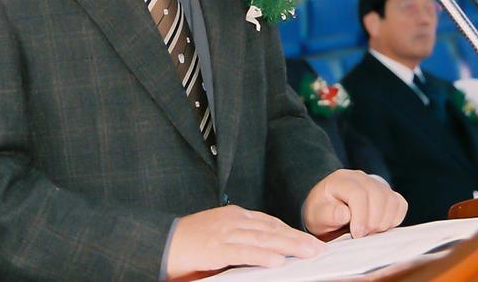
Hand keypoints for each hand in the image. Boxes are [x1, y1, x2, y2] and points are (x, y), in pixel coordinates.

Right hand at [165, 205, 322, 278]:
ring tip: (308, 253)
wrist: (159, 242)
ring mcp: (224, 233)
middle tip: (318, 248)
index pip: (269, 222)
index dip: (290, 231)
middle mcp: (232, 221)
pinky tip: (277, 261)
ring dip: (288, 246)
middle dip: (296, 238)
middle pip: (271, 229)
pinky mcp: (215, 249)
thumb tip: (268, 253)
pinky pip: (243, 252)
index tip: (308, 240)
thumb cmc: (189, 242)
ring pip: (263, 239)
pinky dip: (262, 256)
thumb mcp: (219, 235)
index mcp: (234, 216)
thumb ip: (241, 240)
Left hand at [302, 170, 406, 237]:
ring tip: (368, 232)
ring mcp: (376, 184)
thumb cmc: (322, 214)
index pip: (358, 193)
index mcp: (341, 180)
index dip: (361, 216)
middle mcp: (361, 178)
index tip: (357, 235)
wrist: (328, 211)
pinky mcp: (388, 194)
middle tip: (362, 236)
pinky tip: (379, 227)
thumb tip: (345, 214)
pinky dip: (393, 220)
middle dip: (372, 222)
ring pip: (392, 201)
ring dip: (383, 222)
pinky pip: (400, 205)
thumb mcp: (316, 216)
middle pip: (378, 196)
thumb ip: (328, 215)